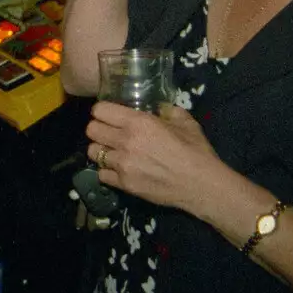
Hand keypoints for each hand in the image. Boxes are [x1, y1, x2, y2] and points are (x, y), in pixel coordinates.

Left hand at [86, 102, 231, 215]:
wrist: (201, 185)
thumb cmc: (195, 151)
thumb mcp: (185, 122)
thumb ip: (167, 111)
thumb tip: (158, 108)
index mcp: (138, 122)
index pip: (100, 110)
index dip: (102, 112)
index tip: (108, 115)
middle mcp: (125, 141)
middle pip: (91, 130)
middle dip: (98, 129)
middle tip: (109, 133)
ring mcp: (122, 164)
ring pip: (93, 152)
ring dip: (101, 150)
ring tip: (113, 152)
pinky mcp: (123, 184)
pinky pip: (101, 174)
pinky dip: (107, 171)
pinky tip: (118, 169)